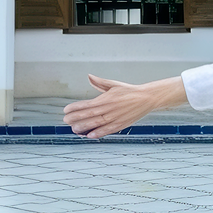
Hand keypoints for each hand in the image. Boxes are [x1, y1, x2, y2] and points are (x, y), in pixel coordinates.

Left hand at [65, 73, 188, 137]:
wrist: (146, 98)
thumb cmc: (129, 91)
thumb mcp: (114, 84)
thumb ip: (99, 82)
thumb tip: (89, 76)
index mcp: (106, 98)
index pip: (86, 104)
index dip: (75, 108)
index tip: (66, 109)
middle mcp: (109, 109)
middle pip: (88, 115)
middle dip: (75, 118)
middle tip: (65, 120)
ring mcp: (115, 118)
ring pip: (96, 124)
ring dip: (83, 127)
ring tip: (74, 129)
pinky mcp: (120, 125)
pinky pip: (107, 130)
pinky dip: (98, 133)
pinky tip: (89, 135)